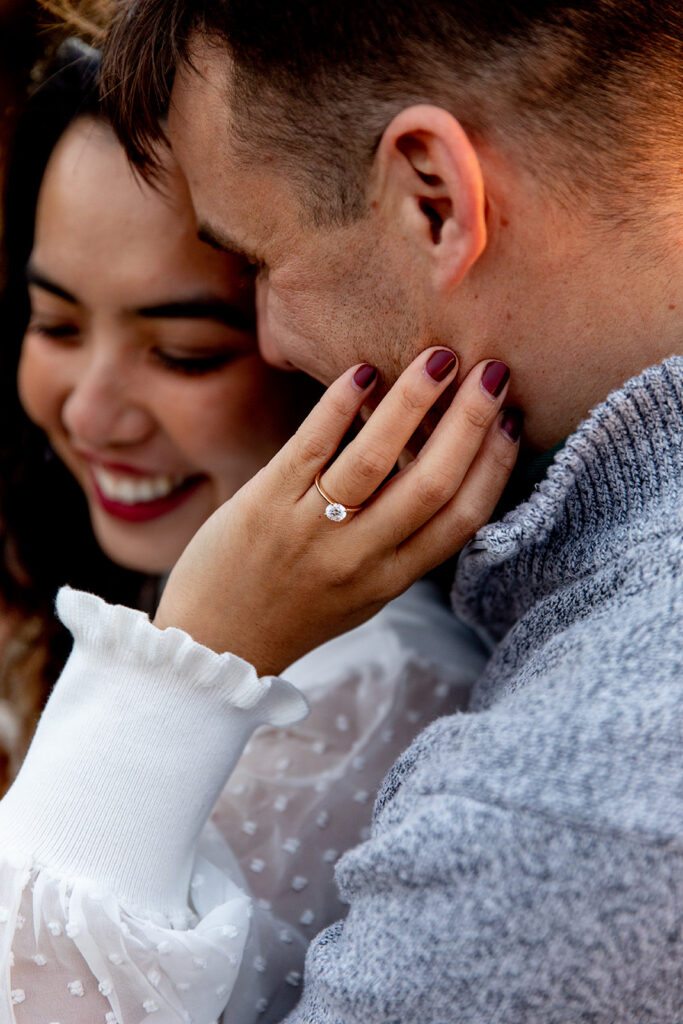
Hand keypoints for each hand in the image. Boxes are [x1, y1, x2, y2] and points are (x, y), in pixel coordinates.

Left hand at [154, 349, 520, 672]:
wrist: (216, 641)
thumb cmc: (298, 607)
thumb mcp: (366, 592)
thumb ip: (405, 543)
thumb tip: (449, 470)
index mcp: (393, 578)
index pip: (463, 518)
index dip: (496, 465)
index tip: (513, 419)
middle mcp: (358, 558)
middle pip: (431, 483)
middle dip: (471, 421)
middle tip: (492, 370)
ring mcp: (310, 531)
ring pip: (375, 459)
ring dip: (414, 401)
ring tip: (439, 358)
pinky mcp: (263, 504)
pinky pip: (310, 445)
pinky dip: (340, 404)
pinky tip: (363, 371)